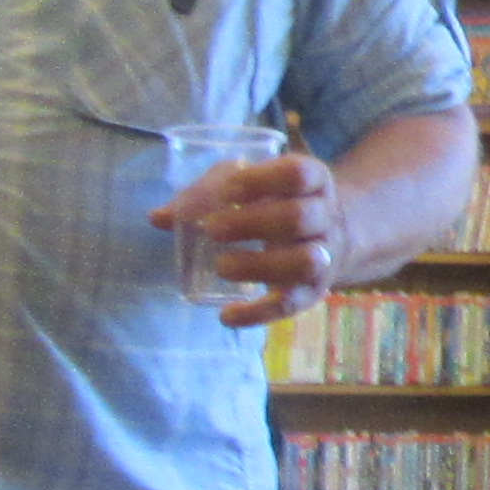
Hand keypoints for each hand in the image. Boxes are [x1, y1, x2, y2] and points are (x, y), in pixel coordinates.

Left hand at [157, 151, 341, 329]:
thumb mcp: (252, 187)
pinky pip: (291, 305)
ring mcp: (323, 256)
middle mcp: (325, 217)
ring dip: (260, 266)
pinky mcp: (313, 291)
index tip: (227, 192)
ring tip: (221, 266)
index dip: (262, 181)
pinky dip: (258, 313)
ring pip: (305, 262)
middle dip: (254, 223)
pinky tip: (227, 315)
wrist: (330, 237)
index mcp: (313, 181)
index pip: (298, 174)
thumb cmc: (277, 204)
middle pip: (300, 217)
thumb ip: (207, 195)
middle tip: (212, 230)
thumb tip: (160, 217)